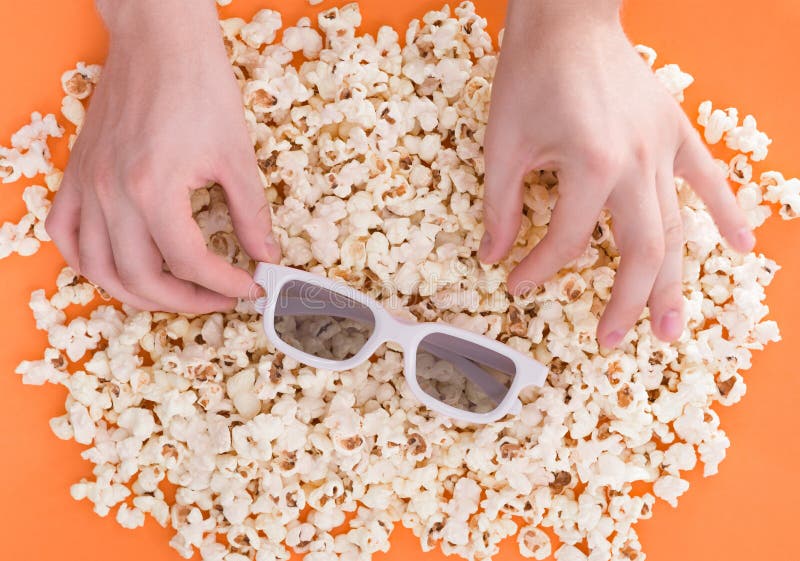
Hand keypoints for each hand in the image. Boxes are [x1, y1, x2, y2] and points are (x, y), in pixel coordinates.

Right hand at [45, 0, 278, 313]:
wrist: (160, 42)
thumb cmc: (200, 89)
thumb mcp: (237, 157)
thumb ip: (252, 214)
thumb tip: (266, 255)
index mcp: (154, 190)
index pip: (190, 263)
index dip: (225, 284)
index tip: (249, 288)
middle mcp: (112, 194)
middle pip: (141, 278)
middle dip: (185, 301)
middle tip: (218, 299)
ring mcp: (87, 185)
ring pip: (98, 268)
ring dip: (137, 293)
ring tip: (175, 294)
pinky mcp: (76, 174)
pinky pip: (64, 233)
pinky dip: (88, 260)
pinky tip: (118, 265)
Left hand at [480, 0, 753, 346]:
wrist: (566, 18)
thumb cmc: (530, 74)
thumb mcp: (503, 144)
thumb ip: (501, 206)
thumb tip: (492, 255)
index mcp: (590, 165)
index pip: (566, 241)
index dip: (537, 269)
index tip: (515, 283)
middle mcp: (636, 163)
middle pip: (640, 251)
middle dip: (628, 303)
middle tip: (614, 340)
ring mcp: (662, 147)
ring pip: (675, 228)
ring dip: (673, 280)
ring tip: (671, 328)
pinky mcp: (675, 130)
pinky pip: (708, 177)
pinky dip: (725, 211)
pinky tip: (742, 246)